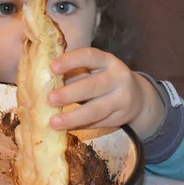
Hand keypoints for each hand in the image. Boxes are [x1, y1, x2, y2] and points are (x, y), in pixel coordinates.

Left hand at [47, 47, 164, 139]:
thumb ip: (76, 73)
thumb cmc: (106, 79)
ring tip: (53, 122)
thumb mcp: (96, 70)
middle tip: (49, 99)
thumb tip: (46, 81)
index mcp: (108, 61)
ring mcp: (122, 99)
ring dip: (73, 117)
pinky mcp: (121, 117)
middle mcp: (118, 78)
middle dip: (70, 93)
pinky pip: (98, 123)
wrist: (138, 97)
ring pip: (96, 110)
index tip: (51, 67)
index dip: (70, 61)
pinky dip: (80, 126)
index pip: (89, 56)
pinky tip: (66, 128)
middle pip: (93, 86)